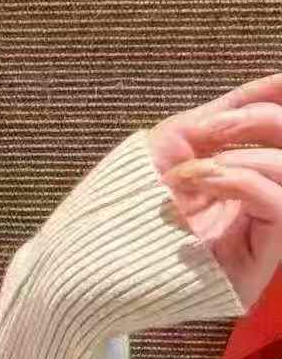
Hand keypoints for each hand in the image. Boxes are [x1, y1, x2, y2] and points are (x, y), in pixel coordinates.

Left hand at [146, 71, 281, 311]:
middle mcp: (259, 205)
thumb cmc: (131, 198)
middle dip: (261, 123)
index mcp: (246, 175)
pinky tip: (202, 182)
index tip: (252, 96)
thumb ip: (233, 109)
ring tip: (191, 171)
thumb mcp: (181, 141)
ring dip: (242, 159)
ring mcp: (260, 235)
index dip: (270, 105)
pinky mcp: (257, 263)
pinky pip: (279, 206)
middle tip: (213, 129)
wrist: (95, 253)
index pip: (280, 135)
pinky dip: (242, 182)